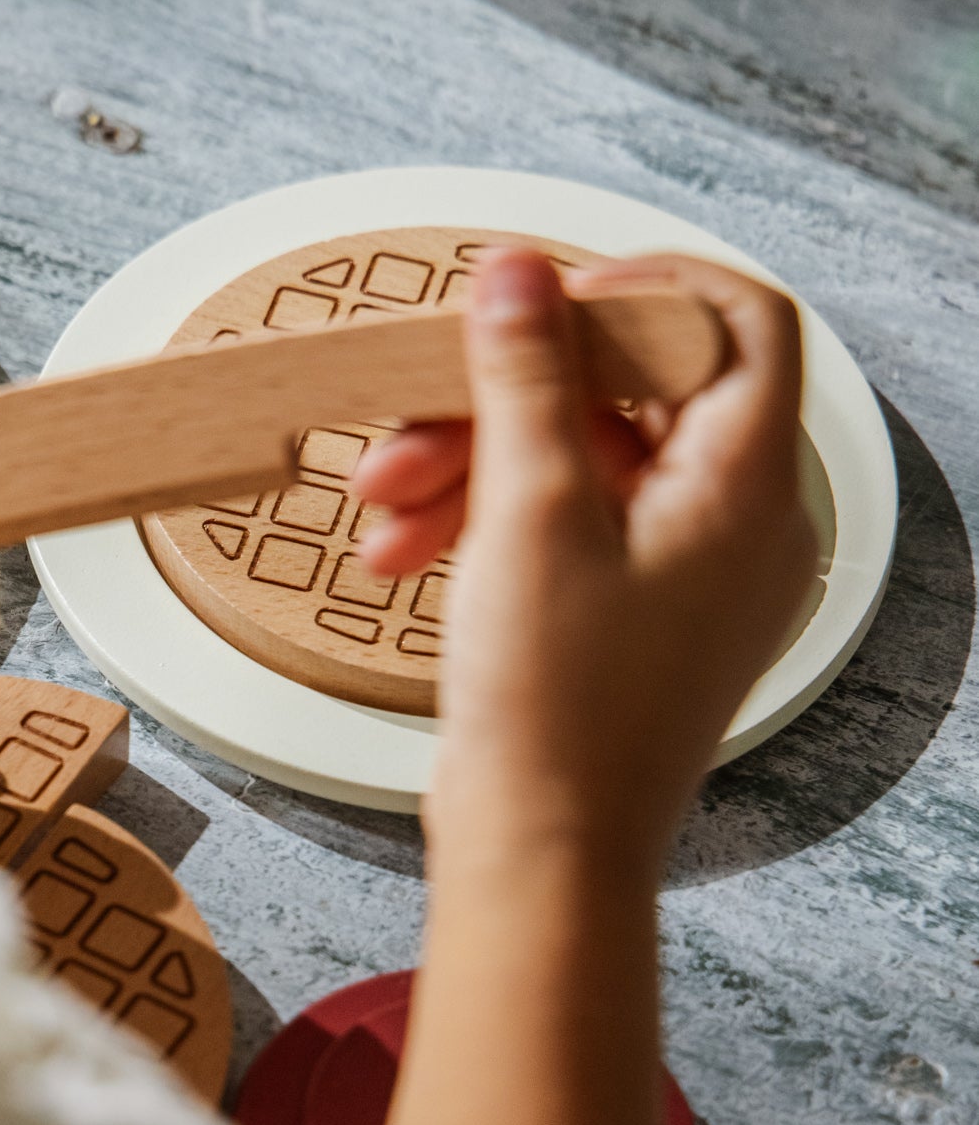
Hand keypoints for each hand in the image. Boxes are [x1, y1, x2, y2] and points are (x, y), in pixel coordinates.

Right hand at [361, 247, 815, 1124]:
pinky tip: (402, 548)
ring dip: (468, 458)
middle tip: (409, 412)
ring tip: (378, 503)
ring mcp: (683, 567)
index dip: (641, 286)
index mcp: (746, 484)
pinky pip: (562, 519)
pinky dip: (483, 516)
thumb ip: (524, 374)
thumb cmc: (556, 709)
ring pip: (577, 454)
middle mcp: (734, 519)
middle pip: (629, 389)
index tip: (542, 296)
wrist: (540, 854)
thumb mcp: (526, 510)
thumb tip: (519, 270)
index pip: (736, 319)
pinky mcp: (628, 606)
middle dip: (501, 393)